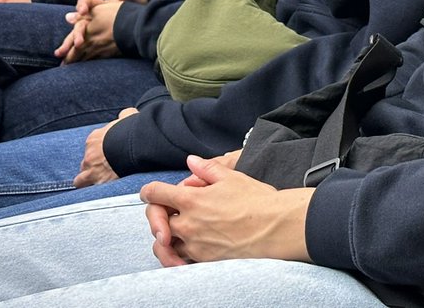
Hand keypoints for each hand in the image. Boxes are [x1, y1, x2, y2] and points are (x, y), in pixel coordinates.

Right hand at [55, 0, 142, 61]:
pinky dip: (74, 55)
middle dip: (76, 32)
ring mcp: (92, 30)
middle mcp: (92, 17)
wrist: (141, 22)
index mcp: (99, 5)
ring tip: (60, 54)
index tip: (82, 12)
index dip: (82, 6)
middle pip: (79, 22)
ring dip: (68, 44)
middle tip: (79, 42)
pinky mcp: (94, 42)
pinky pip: (81, 48)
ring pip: (76, 36)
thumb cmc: (136, 7)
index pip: (85, 2)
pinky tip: (67, 63)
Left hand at [72, 107, 136, 187]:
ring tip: (99, 183)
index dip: (100, 151)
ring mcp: (91, 168)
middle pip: (86, 162)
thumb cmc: (131, 130)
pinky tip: (98, 191)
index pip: (92, 147)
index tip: (108, 154)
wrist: (133, 144)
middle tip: (105, 169)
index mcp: (94, 138)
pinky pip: (86, 187)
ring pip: (81, 177)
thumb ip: (123, 116)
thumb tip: (125, 115)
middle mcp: (89, 154)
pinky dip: (91, 189)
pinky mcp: (96, 180)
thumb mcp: (128, 116)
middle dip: (93, 166)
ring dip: (88, 179)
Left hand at [142, 155, 312, 266]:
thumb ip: (207, 169)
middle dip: (158, 215)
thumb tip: (191, 162)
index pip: (157, 194)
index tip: (147, 192)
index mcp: (192, 200)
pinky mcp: (205, 261)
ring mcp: (195, 245)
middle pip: (157, 221)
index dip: (149, 191)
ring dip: (167, 238)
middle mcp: (189, 224)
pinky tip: (186, 250)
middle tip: (167, 213)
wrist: (276, 228)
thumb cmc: (257, 200)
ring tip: (173, 234)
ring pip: (166, 244)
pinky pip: (181, 260)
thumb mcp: (232, 176)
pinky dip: (178, 255)